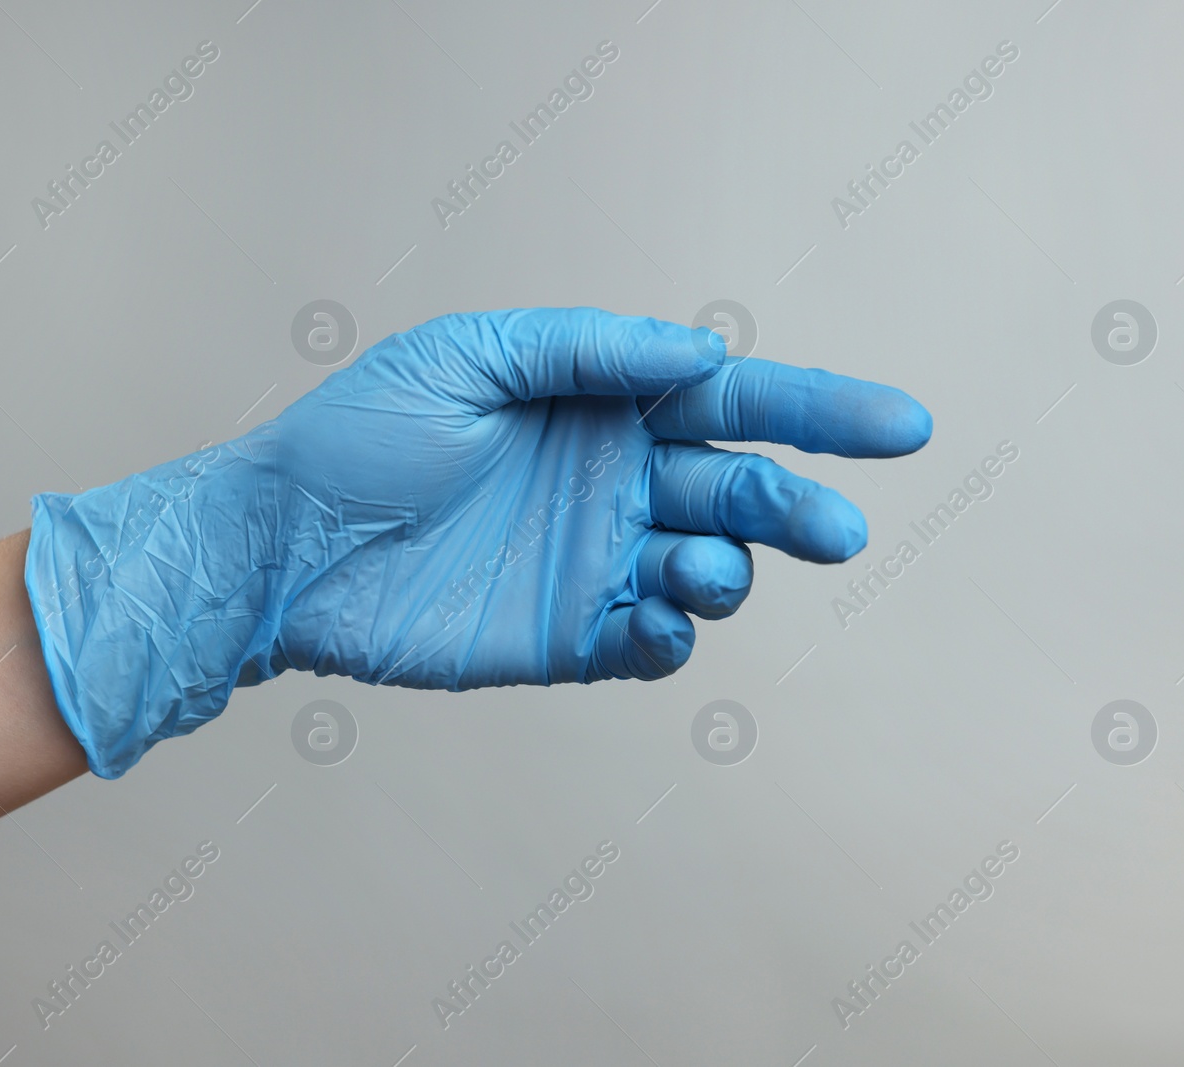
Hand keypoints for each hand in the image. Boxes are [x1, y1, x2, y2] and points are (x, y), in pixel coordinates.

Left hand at [26, 308, 931, 775]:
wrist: (282, 544)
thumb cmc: (362, 435)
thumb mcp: (467, 358)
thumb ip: (586, 352)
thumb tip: (704, 353)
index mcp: (602, 404)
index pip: (733, 402)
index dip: (821, 412)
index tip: (900, 426)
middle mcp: (615, 481)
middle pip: (741, 489)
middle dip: (797, 505)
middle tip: (835, 531)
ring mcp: (597, 561)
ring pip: (710, 569)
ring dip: (730, 570)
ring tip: (702, 568)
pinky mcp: (569, 635)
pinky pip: (650, 642)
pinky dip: (673, 637)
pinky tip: (659, 622)